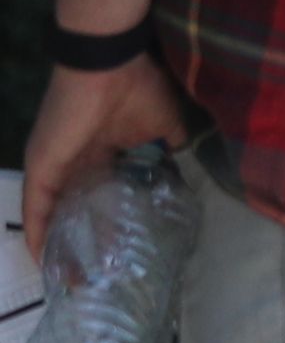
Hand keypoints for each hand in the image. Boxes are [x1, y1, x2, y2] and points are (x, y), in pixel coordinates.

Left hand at [23, 58, 196, 260]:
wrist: (109, 64)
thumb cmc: (138, 89)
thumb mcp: (167, 126)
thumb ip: (172, 150)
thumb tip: (190, 174)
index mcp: (104, 152)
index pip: (102, 194)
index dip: (111, 223)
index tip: (125, 252)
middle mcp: (76, 162)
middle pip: (76, 210)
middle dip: (84, 243)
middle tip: (95, 277)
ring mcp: (56, 165)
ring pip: (54, 213)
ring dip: (59, 244)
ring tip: (70, 278)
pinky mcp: (43, 165)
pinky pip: (36, 206)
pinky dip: (38, 231)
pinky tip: (43, 258)